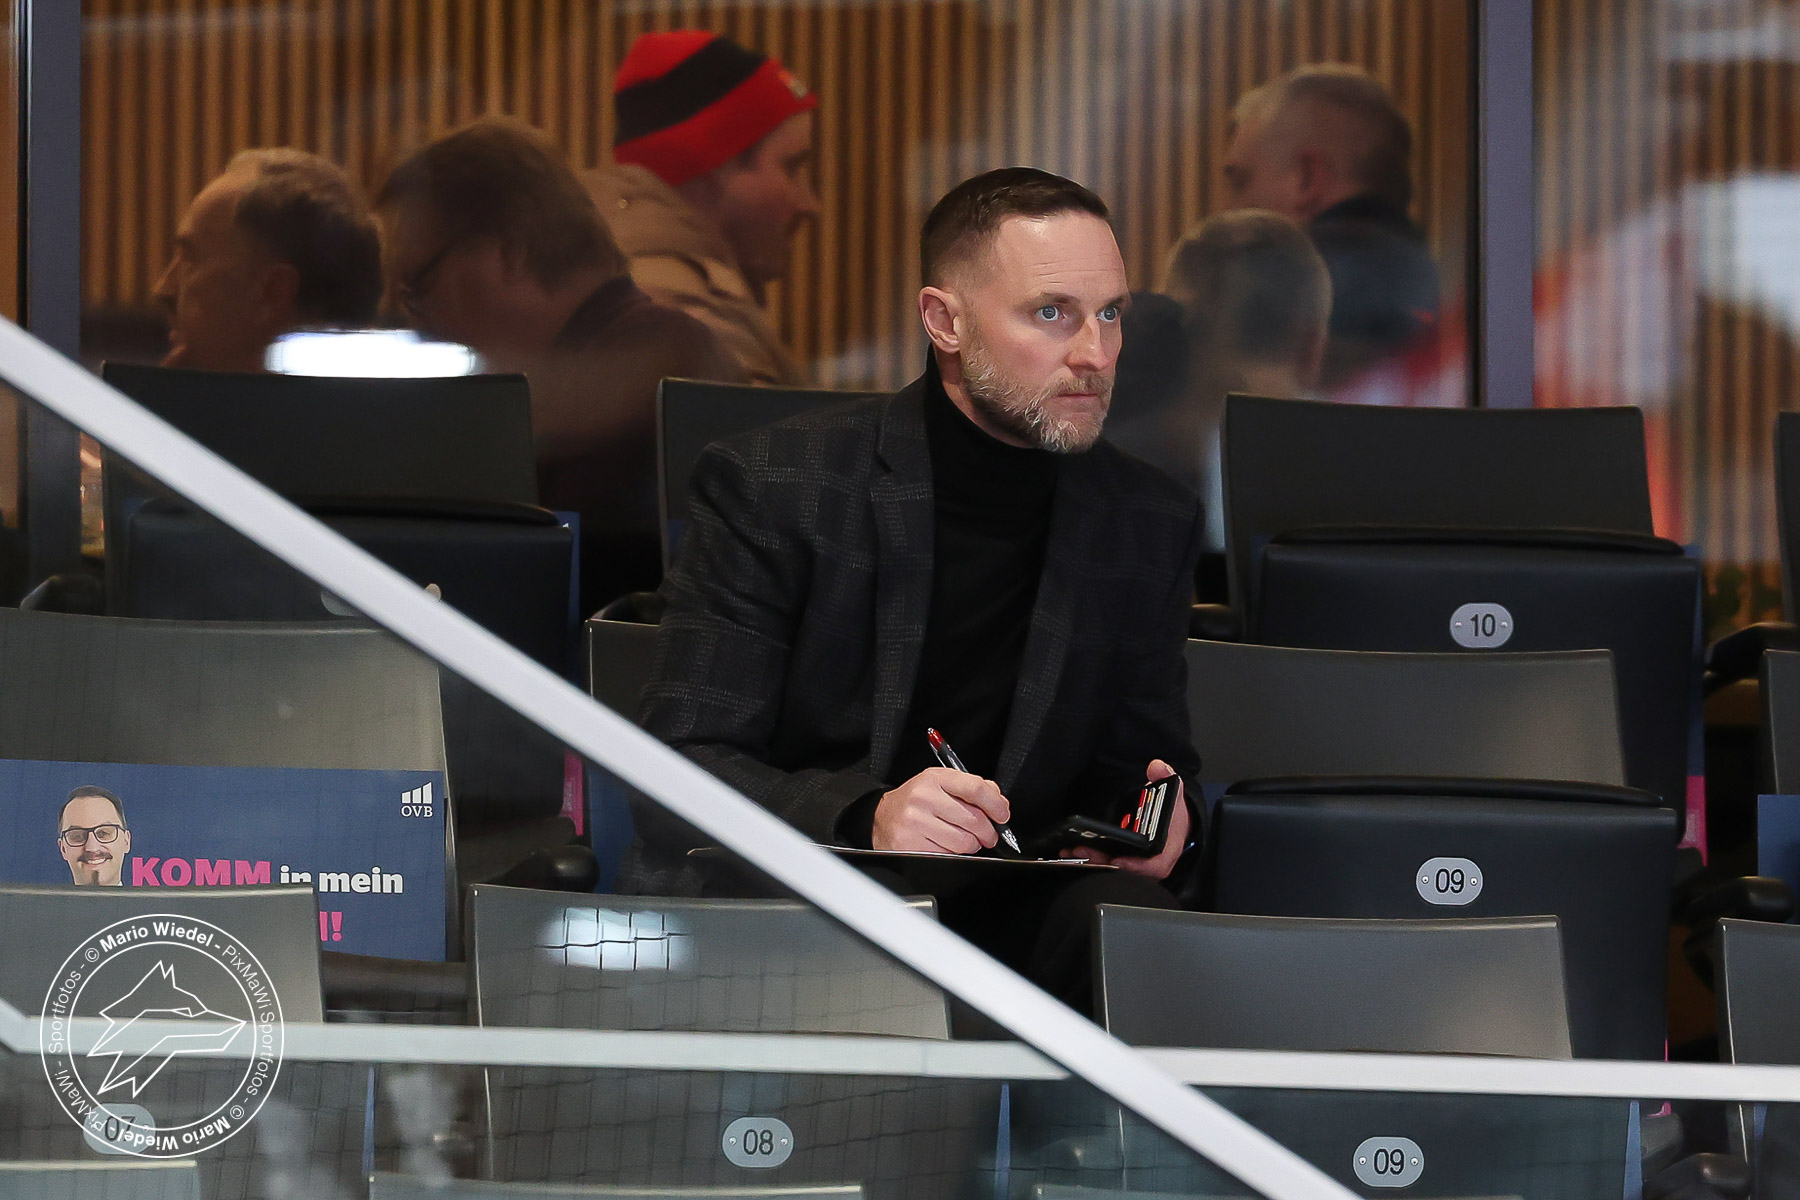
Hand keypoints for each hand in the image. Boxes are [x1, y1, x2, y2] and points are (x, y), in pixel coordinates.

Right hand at [872, 768, 1010, 854]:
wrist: (881, 817)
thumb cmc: (916, 801)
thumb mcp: (940, 784)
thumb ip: (971, 789)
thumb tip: (999, 804)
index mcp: (934, 778)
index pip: (975, 788)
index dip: (995, 805)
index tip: (1002, 815)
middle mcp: (923, 798)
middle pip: (974, 819)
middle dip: (988, 832)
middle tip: (988, 835)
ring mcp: (915, 822)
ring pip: (964, 842)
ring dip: (971, 845)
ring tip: (964, 839)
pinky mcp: (910, 845)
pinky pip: (948, 856)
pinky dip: (953, 854)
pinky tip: (945, 845)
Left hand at [1061, 760, 1190, 880]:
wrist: (1172, 826)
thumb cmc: (1172, 815)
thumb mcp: (1172, 794)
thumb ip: (1166, 778)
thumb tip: (1158, 767)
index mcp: (1167, 850)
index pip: (1155, 866)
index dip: (1137, 866)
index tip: (1117, 859)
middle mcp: (1150, 863)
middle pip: (1127, 870)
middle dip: (1104, 862)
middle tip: (1083, 851)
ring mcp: (1136, 865)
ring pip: (1114, 870)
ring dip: (1092, 862)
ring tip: (1072, 852)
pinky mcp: (1124, 863)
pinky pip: (1108, 865)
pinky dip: (1091, 860)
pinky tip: (1073, 852)